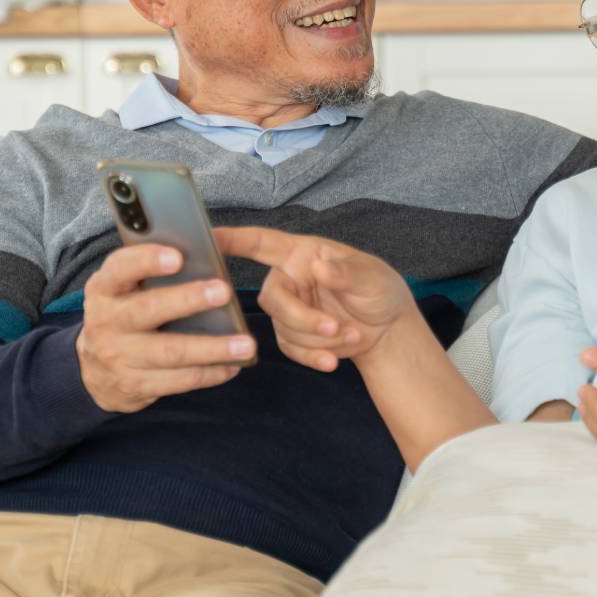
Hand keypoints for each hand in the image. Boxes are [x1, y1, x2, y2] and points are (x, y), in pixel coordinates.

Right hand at [74, 244, 255, 412]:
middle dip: (188, 300)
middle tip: (224, 291)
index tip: (178, 257)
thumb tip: (201, 256)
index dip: (147, 261)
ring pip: (170, 352)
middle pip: (149, 310)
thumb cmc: (123, 315)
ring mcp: (118, 357)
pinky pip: (177, 381)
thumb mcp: (123, 291)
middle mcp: (106, 321)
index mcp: (104, 288)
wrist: (94, 371)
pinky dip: (208, 373)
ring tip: (246, 344)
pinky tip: (232, 366)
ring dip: (211, 348)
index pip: (120, 268)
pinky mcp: (134, 385)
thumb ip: (148, 274)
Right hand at [214, 226, 414, 371]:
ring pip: (283, 328)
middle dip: (303, 318)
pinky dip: (313, 356)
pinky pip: (290, 349)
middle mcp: (289, 279)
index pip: (261, 243)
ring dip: (318, 339)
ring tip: (351, 336)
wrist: (387, 330)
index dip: (233, 239)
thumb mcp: (372, 277)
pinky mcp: (292, 336)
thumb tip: (322, 268)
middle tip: (337, 327)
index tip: (209, 235)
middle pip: (271, 298)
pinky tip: (333, 360)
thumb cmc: (379, 290)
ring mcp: (288, 309)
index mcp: (302, 254)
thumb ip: (347, 272)